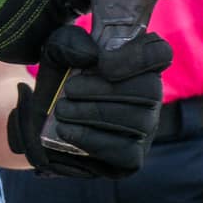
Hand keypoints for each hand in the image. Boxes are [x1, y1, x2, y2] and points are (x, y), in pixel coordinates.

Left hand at [8, 25, 172, 176]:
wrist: (41, 117)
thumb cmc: (59, 78)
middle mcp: (150, 96)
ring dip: (93, 113)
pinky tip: (67, 131)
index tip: (103, 63)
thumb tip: (90, 56)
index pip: (160, 53)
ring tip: (62, 110)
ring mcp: (145, 129)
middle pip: (149, 90)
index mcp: (137, 64)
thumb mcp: (56, 52)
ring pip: (138, 121)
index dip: (140, 56)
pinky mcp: (132, 157)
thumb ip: (70, 45)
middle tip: (70, 89)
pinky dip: (92, 139)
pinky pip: (125, 151)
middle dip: (104, 90)